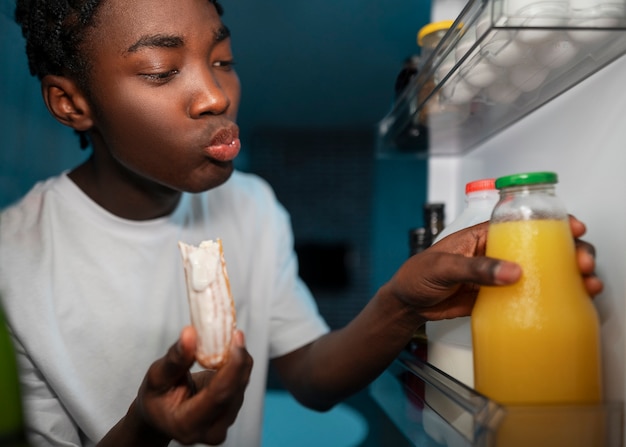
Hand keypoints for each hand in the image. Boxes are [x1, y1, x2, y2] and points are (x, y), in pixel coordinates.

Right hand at [133, 327, 252, 445]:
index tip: (236, 339)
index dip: (232, 366)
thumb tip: (190, 333)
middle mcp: (210, 431)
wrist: (160, 416)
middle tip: (235, 333)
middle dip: (238, 359)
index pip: (219, 394)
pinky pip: (240, 385)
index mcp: (187, 424)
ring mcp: (223, 425)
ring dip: (238, 361)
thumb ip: (175, 358)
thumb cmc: (156, 397)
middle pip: (234, 390)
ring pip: (240, 386)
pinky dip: (237, 367)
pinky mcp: (231, 414)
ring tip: (228, 341)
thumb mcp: (157, 376)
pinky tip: (229, 354)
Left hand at [383, 215, 601, 321]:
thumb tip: (512, 271)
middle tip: (582, 263)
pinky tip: (569, 300)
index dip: (550, 222)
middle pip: (539, 246)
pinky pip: (529, 294)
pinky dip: (550, 296)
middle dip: (567, 251)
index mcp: (483, 235)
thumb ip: (475, 268)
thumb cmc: (417, 275)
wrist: (408, 304)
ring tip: (587, 283)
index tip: (573, 227)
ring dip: (566, 275)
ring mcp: (500, 276)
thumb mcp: (443, 266)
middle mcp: (496, 253)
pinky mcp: (499, 297)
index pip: (521, 223)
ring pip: (540, 271)